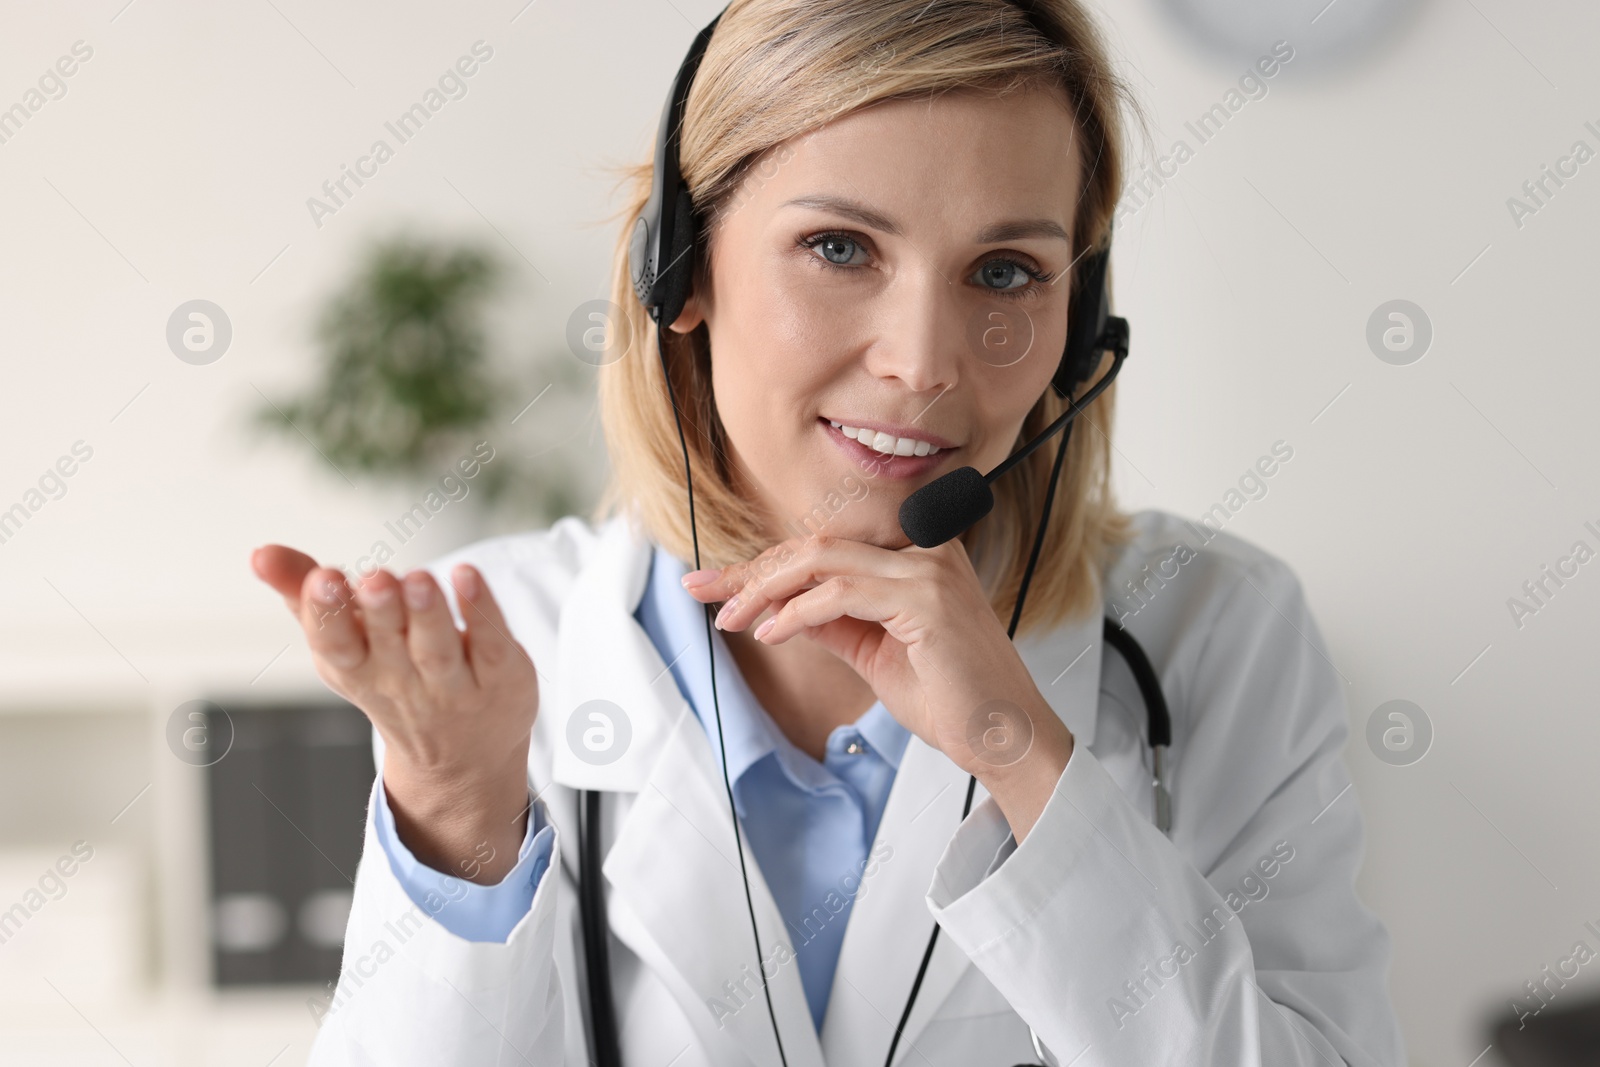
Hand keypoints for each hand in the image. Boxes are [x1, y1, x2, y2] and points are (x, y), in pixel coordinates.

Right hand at [251, 545, 538, 882]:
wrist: (463, 760)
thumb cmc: (393, 679)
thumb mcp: (344, 644)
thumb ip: (304, 593)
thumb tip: (259, 552)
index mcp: (357, 668)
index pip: (336, 644)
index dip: (326, 613)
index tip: (321, 577)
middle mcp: (403, 681)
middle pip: (389, 644)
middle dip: (380, 610)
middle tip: (376, 578)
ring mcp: (454, 685)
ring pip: (438, 650)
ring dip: (428, 614)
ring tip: (418, 579)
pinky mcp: (500, 676)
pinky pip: (490, 643)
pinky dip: (482, 612)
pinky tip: (468, 577)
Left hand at [682, 534, 1072, 839]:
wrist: (1002, 738)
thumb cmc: (949, 697)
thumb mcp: (873, 652)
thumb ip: (831, 622)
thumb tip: (774, 610)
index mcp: (918, 555)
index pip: (828, 548)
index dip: (766, 565)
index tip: (715, 585)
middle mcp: (927, 550)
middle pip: (817, 545)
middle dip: (752, 569)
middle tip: (703, 592)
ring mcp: (929, 569)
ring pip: (823, 560)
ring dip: (765, 590)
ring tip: (730, 619)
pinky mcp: (927, 597)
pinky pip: (842, 594)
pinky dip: (796, 613)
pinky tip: (769, 633)